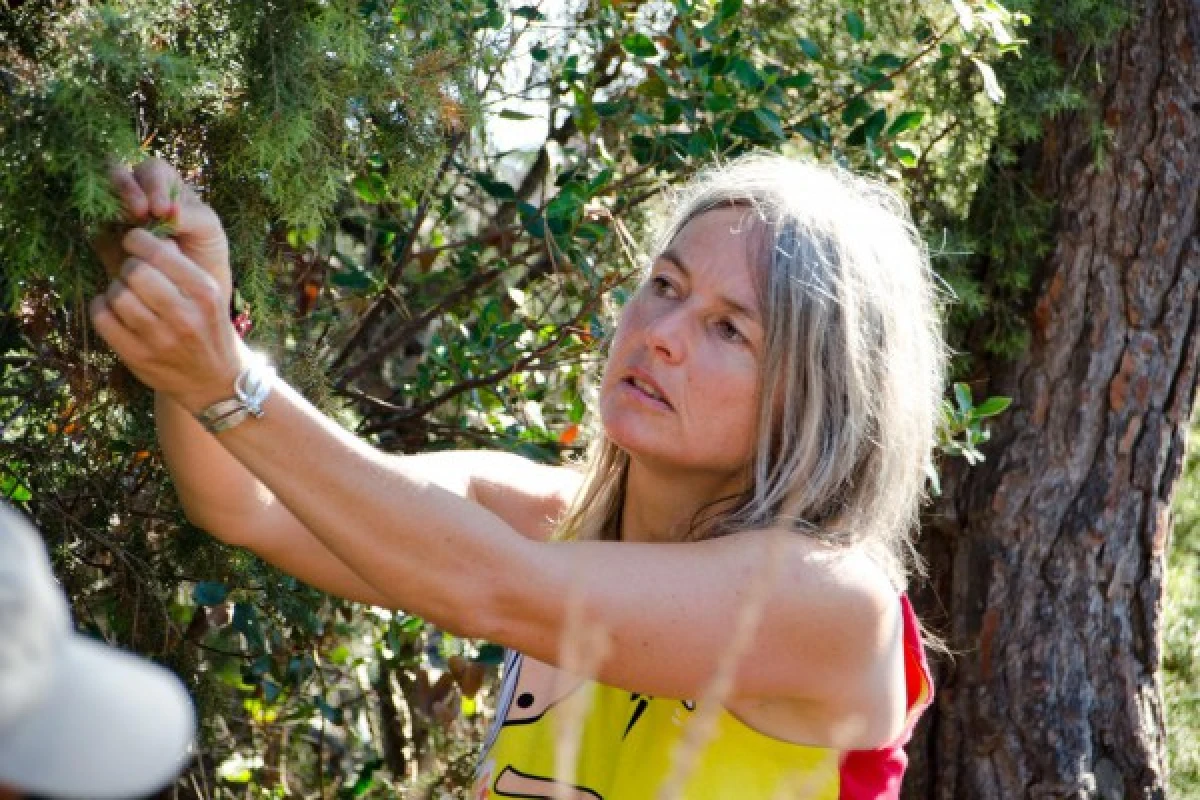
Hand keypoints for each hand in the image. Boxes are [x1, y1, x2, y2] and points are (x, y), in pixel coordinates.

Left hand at [89, 227, 246, 413]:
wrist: (215, 381)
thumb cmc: (209, 328)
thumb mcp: (210, 296)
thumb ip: (182, 266)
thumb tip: (148, 235)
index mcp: (205, 294)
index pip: (159, 253)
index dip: (138, 240)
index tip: (135, 241)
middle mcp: (184, 317)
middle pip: (135, 272)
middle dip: (128, 266)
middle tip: (132, 272)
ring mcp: (160, 340)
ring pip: (117, 295)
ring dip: (115, 288)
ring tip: (125, 293)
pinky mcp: (138, 357)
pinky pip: (103, 319)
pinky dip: (102, 308)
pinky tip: (113, 310)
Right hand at [94, 159, 231, 309]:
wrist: (193, 286)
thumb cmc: (205, 249)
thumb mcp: (210, 230)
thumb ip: (195, 216)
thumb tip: (171, 211)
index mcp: (164, 183)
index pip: (151, 170)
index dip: (153, 185)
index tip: (162, 210)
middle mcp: (136, 193)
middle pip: (116, 173)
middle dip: (126, 189)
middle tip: (141, 214)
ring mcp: (116, 213)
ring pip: (100, 198)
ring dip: (112, 208)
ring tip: (132, 231)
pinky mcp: (103, 237)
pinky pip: (94, 229)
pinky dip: (103, 233)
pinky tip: (121, 248)